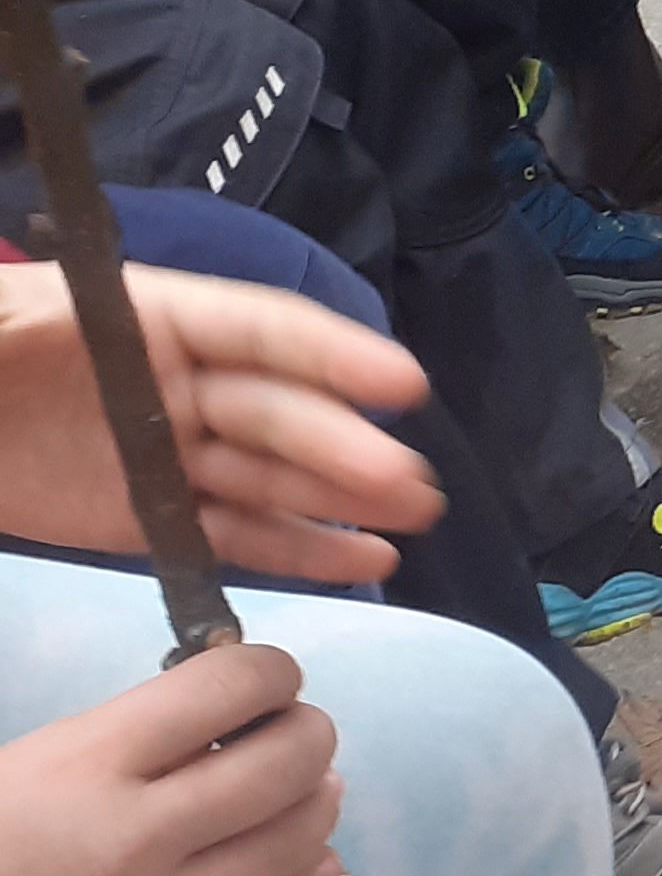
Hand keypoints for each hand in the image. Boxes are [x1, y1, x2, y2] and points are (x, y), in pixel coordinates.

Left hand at [0, 263, 438, 581]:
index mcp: (147, 320)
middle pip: (276, 413)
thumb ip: (26, 315)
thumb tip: (52, 315)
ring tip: (409, 517)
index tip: (400, 384)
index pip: (259, 329)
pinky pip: (231, 536)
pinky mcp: (144, 521)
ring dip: (344, 498)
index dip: (330, 356)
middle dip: (343, 446)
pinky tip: (364, 559)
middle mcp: (177, 384)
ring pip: (271, 477)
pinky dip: (300, 550)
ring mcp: (166, 456)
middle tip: (403, 482)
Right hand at [0, 647, 343, 875]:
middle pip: (284, 766)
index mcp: (84, 765)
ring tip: (310, 783)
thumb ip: (116, 740)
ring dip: (318, 798)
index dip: (266, 671)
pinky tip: (310, 850)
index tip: (267, 677)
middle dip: (310, 732)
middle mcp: (136, 835)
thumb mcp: (19, 769)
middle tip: (297, 727)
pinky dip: (303, 869)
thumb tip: (217, 720)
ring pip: (293, 840)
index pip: (225, 690)